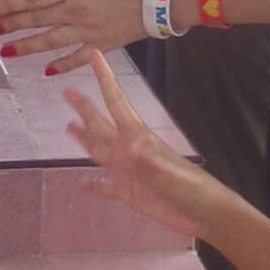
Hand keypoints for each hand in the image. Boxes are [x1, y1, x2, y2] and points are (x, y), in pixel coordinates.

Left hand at [0, 0, 159, 72]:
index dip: (8, 4)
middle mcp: (75, 11)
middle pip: (36, 20)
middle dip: (11, 26)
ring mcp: (88, 30)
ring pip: (50, 41)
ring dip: (27, 47)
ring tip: (7, 53)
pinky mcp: (104, 43)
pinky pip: (77, 57)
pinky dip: (61, 66)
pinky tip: (47, 72)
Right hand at [62, 53, 216, 237]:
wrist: (203, 213)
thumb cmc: (190, 187)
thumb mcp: (168, 171)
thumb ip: (147, 160)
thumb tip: (126, 148)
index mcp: (138, 137)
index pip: (116, 102)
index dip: (105, 79)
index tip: (95, 56)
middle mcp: (129, 150)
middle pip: (100, 124)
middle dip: (85, 107)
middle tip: (66, 91)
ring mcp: (127, 171)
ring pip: (99, 151)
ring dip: (84, 139)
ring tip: (68, 127)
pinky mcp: (128, 193)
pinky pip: (104, 186)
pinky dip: (92, 185)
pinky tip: (79, 183)